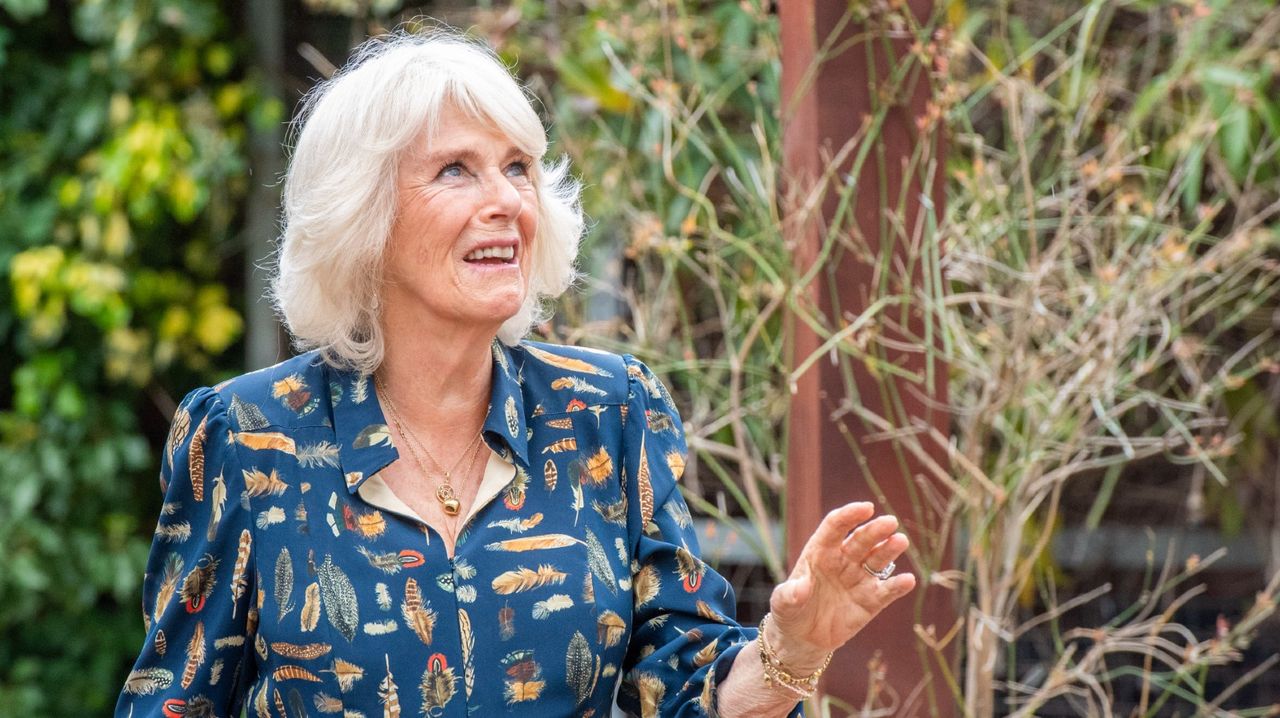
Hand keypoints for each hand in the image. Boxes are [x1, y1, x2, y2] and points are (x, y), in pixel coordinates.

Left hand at [765, 502, 915, 669]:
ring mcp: (858, 579)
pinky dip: (897, 586)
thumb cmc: (790, 612)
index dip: (850, 515)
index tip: (866, 508)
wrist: (802, 639)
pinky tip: (908, 580)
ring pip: (877, 560)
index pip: (836, 527)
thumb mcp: (782, 603)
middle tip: (890, 522)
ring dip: (889, 550)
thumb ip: (789, 594)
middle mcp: (842, 561)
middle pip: (861, 540)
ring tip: (900, 541)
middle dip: (875, 530)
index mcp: (820, 552)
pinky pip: (886, 591)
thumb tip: (801, 586)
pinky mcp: (870, 601)